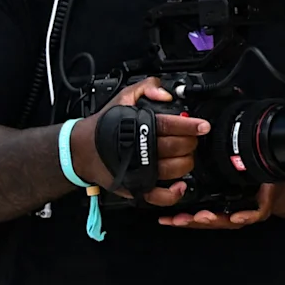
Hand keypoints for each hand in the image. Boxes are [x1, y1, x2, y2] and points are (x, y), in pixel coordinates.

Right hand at [89, 76, 203, 206]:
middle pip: (177, 147)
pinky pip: (159, 196)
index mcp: (139, 127)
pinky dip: (173, 194)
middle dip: (190, 142)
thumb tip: (166, 94)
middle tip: (191, 139)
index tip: (203, 126)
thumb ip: (146, 88)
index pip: (169, 125)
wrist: (81, 149)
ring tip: (185, 155)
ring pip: (174, 169)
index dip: (190, 125)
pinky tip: (180, 185)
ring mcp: (139, 170)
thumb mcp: (123, 97)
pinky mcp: (136, 186)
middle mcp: (141, 149)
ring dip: (186, 162)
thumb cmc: (105, 125)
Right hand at [158, 182, 275, 229]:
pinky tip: (236, 217)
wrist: (278, 179)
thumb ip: (208, 174)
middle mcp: (230, 213)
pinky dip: (245, 217)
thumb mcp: (226, 174)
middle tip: (179, 219)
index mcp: (218, 206)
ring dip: (214, 220)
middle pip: (209, 221)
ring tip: (201, 216)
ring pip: (228, 221)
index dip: (181, 219)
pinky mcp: (263, 209)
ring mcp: (246, 213)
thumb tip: (184, 161)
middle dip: (193, 222)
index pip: (196, 214)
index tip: (165, 219)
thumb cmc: (249, 179)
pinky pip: (254, 215)